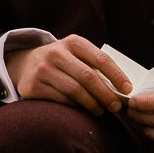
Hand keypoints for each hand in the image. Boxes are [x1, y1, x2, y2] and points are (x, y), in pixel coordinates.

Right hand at [7, 35, 131, 116]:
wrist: (25, 64)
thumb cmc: (62, 62)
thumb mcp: (76, 54)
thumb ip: (95, 66)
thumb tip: (121, 88)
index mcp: (73, 42)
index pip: (100, 59)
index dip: (117, 75)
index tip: (128, 90)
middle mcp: (56, 53)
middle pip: (88, 77)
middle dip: (106, 94)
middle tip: (116, 106)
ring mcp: (42, 69)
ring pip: (75, 91)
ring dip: (92, 104)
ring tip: (100, 110)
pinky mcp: (33, 86)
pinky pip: (61, 100)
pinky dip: (75, 107)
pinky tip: (82, 109)